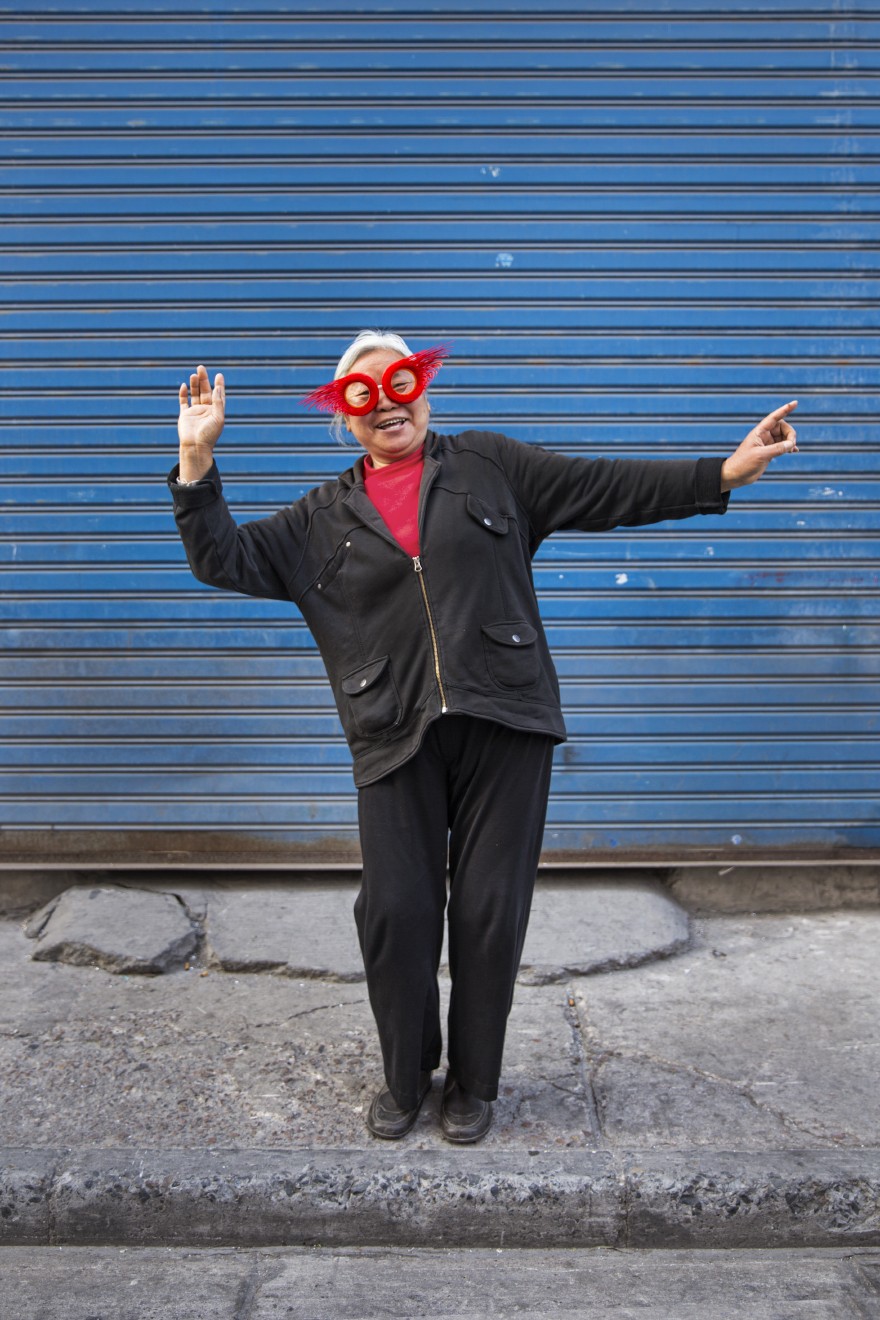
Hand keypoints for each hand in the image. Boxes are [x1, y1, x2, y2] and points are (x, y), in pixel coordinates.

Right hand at [177, 365, 224, 480]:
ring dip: (194, 384)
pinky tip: (184, 386)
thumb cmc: (209, 435)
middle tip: (201, 368)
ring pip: (194, 394)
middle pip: (205, 391)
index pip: (218, 395)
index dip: (218, 385)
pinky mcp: (185, 415)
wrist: (195, 446)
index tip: (219, 375)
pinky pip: (183, 402)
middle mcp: (205, 410)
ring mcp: (195, 412)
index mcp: (216, 411)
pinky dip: (183, 394)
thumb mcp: (218, 418)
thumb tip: (217, 387)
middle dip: (203, 380)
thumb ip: (218, 402)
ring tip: (194, 374)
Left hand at [720, 401, 797, 490]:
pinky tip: (794, 451)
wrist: (735, 475)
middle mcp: (764, 436)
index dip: (784, 410)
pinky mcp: (769, 453)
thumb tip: (791, 444)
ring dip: (790, 441)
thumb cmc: (743, 463)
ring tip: (791, 450)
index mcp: (759, 432)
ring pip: (783, 437)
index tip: (795, 403)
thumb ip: (777, 449)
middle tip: (791, 444)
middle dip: (790, 433)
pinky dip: (789, 447)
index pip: (774, 417)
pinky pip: (782, 446)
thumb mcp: (761, 455)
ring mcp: (767, 444)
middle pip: (782, 428)